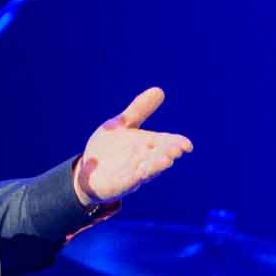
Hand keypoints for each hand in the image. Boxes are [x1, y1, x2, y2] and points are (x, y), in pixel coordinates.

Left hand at [75, 87, 193, 203]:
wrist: (88, 172)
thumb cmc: (109, 148)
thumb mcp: (121, 124)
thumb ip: (139, 110)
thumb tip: (160, 90)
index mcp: (146, 144)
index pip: (165, 143)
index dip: (176, 143)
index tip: (187, 144)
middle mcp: (143, 160)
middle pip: (158, 156)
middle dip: (167, 153)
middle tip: (177, 150)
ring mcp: (132, 174)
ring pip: (147, 170)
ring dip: (156, 166)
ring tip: (166, 161)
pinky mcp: (119, 185)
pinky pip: (128, 181)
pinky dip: (134, 177)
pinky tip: (141, 173)